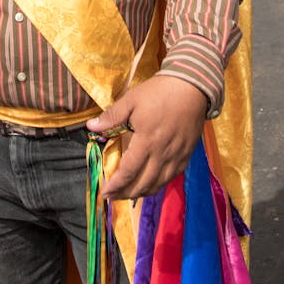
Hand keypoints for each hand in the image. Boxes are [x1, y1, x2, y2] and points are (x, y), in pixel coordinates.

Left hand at [86, 75, 207, 199]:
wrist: (192, 87)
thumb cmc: (159, 92)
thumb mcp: (131, 100)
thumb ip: (112, 116)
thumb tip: (91, 127)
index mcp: (146, 142)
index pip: (128, 172)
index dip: (115, 185)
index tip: (105, 192)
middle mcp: (162, 154)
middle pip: (142, 184)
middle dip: (125, 194)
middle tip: (113, 196)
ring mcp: (176, 156)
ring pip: (158, 184)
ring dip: (142, 192)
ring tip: (129, 193)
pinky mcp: (186, 155)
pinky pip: (171, 177)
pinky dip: (158, 184)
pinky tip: (151, 182)